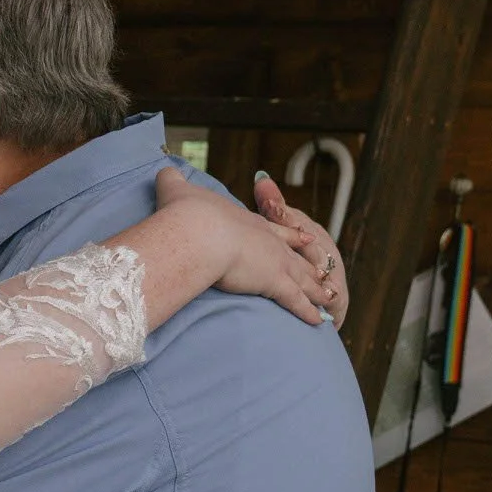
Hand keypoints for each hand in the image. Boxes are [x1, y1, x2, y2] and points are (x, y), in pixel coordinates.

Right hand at [154, 168, 336, 326]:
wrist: (198, 230)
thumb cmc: (186, 213)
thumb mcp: (176, 191)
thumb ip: (171, 182)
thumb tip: (162, 171)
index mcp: (247, 222)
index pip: (273, 230)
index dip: (288, 236)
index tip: (304, 238)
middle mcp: (267, 240)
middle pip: (294, 254)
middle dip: (309, 264)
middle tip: (323, 270)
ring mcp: (274, 261)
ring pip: (302, 278)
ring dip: (315, 290)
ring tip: (329, 298)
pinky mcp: (274, 282)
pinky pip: (295, 301)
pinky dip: (307, 312)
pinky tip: (317, 321)